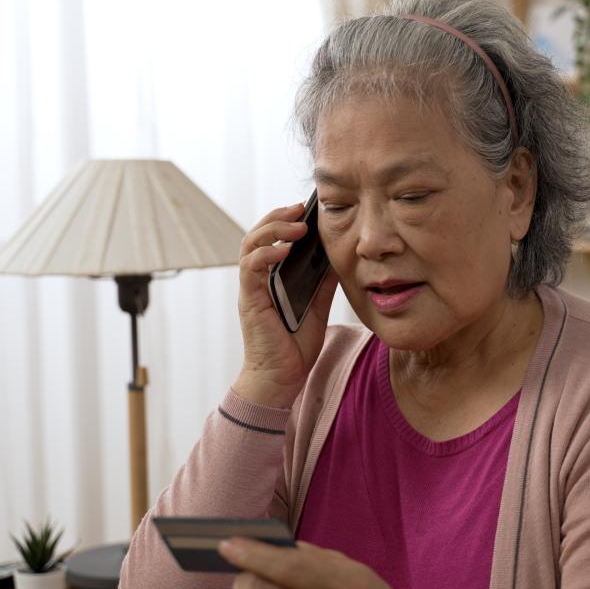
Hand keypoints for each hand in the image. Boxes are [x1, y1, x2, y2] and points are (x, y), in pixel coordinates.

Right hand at [234, 202, 340, 408]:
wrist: (282, 380)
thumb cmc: (295, 348)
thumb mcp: (317, 308)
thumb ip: (323, 283)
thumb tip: (340, 258)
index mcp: (270, 279)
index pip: (271, 239)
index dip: (284, 221)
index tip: (306, 210)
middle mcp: (257, 280)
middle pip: (256, 235)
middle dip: (277, 217)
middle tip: (300, 208)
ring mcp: (251, 289)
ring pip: (250, 245)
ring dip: (272, 230)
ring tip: (296, 226)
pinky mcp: (249, 300)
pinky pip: (251, 268)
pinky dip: (266, 254)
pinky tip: (285, 250)